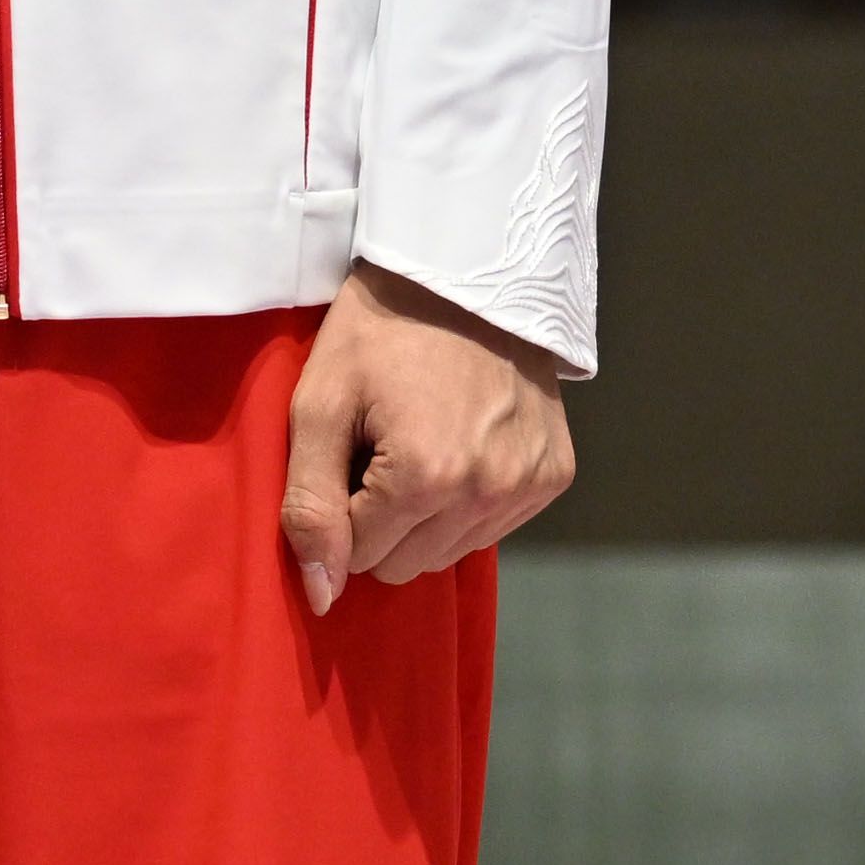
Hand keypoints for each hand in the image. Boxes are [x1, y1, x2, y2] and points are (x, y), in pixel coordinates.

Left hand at [280, 265, 574, 616]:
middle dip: (382, 517)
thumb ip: (310, 507)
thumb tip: (323, 599)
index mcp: (424, 476)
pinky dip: (470, 499)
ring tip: (424, 436)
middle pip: (405, 563)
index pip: (359, 555)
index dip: (343, 503)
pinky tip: (462, 441)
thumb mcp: (320, 405)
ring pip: (449, 552)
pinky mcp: (554, 474)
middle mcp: (487, 490)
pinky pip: (493, 527)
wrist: (467, 266)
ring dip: (425, 514)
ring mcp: (528, 484)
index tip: (354, 445)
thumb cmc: (381, 328)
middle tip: (384, 442)